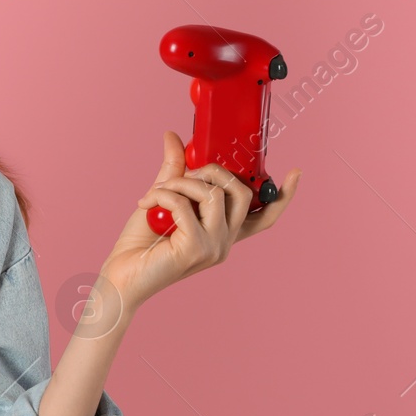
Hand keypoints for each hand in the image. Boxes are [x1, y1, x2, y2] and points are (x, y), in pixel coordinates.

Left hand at [100, 131, 301, 311]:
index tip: (296, 173)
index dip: (283, 196)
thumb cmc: (140, 244)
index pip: (263, 216)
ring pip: (213, 194)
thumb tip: (173, 137)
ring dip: (179, 184)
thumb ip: (174, 170)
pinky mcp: (196, 250)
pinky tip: (146, 205)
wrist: (120, 278)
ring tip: (155, 194)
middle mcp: (224, 243)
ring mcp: (213, 248)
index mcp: (222, 232)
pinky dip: (162, 196)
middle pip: (242, 192)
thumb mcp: (161, 199)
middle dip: (212, 171)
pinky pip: (184, 206)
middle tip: (182, 175)